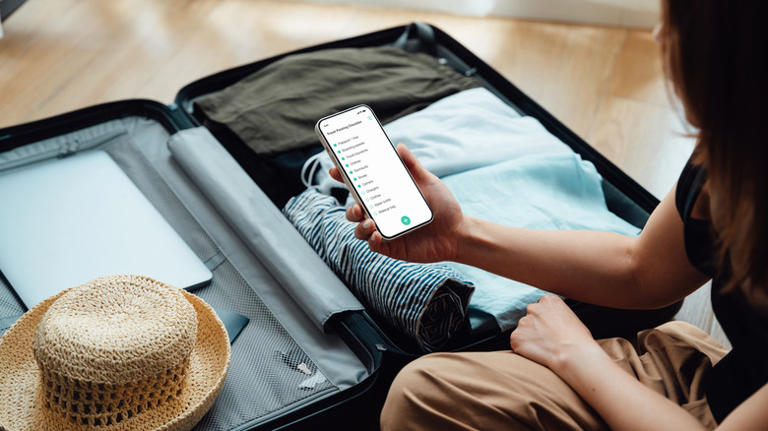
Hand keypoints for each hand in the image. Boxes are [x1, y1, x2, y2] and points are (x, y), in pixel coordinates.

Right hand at [329, 143, 464, 262]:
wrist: (457, 233)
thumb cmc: (443, 206)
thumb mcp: (428, 182)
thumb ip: (412, 166)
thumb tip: (399, 146)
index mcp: (386, 195)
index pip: (360, 186)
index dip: (344, 177)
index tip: (335, 169)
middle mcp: (381, 212)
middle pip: (354, 209)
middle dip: (350, 206)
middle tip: (357, 204)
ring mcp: (383, 229)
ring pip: (358, 228)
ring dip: (358, 223)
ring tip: (369, 220)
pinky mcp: (389, 246)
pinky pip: (372, 243)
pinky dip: (370, 238)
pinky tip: (377, 232)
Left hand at [509, 295, 600, 372]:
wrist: (573, 354)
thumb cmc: (579, 339)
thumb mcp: (572, 318)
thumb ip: (558, 316)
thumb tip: (555, 323)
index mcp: (548, 300)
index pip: (540, 307)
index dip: (545, 320)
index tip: (550, 329)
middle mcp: (533, 308)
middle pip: (530, 317)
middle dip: (535, 328)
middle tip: (546, 340)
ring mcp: (523, 322)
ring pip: (523, 331)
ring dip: (529, 338)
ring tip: (544, 349)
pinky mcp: (516, 337)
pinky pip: (517, 343)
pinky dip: (523, 349)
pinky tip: (537, 354)